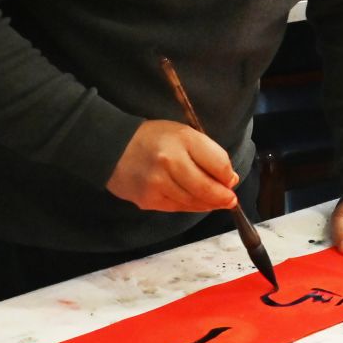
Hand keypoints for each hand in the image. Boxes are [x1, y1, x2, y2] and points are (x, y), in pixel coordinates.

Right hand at [106, 120, 239, 212]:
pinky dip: (190, 207)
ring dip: (208, 204)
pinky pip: (177, 207)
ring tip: (215, 202)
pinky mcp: (148, 200)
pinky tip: (194, 202)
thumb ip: (208, 154)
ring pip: (193, 202)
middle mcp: (170, 161)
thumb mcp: (184, 134)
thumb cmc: (154, 139)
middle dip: (223, 197)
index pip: (218, 163)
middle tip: (230, 200)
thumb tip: (230, 180)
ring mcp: (158, 183)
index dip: (228, 176)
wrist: (111, 148)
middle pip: (207, 188)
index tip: (230, 181)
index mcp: (183, 139)